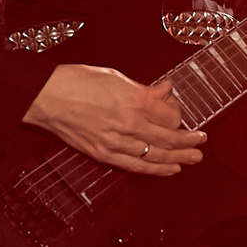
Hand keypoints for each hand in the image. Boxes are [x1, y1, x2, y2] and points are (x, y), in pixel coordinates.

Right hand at [22, 64, 207, 176]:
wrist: (45, 97)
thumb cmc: (75, 82)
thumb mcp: (115, 76)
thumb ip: (144, 88)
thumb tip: (164, 90)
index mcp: (133, 99)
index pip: (170, 115)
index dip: (179, 114)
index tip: (179, 111)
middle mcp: (128, 122)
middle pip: (168, 137)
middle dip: (188, 140)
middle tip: (201, 141)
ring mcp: (116, 141)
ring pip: (156, 154)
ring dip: (179, 158)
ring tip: (194, 158)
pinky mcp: (103, 154)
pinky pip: (136, 165)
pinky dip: (156, 169)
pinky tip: (170, 169)